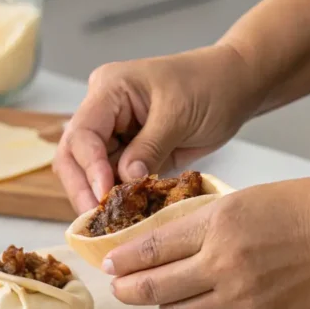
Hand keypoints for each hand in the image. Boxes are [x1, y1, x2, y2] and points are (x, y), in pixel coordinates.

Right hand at [54, 45, 261, 213]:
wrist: (236, 87)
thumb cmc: (211, 86)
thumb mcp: (179, 116)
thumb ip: (149, 148)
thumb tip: (124, 180)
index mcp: (109, 90)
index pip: (83, 134)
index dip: (89, 167)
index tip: (104, 195)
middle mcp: (102, 112)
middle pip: (73, 156)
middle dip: (82, 188)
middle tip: (96, 219)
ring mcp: (113, 134)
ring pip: (88, 173)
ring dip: (98, 197)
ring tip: (111, 222)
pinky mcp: (128, 154)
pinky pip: (112, 180)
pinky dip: (117, 199)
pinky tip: (125, 216)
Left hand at [104, 177, 309, 308]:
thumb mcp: (248, 201)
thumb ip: (206, 224)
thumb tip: (168, 243)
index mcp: (217, 223)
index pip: (151, 248)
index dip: (122, 260)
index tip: (108, 265)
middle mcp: (223, 262)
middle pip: (153, 288)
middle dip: (127, 291)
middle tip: (118, 290)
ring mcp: (242, 296)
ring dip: (164, 308)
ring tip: (164, 299)